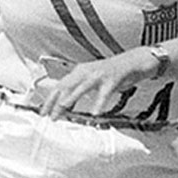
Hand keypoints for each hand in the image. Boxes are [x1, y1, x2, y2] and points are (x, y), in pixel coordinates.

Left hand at [36, 51, 159, 117]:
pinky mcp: (112, 79)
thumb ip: (79, 89)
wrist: (134, 61)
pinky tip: (96, 113)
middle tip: (50, 116)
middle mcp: (86, 71)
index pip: (60, 86)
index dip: (50, 99)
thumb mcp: (93, 80)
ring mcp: (99, 74)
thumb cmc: (114, 74)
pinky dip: (99, 103)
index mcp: (80, 72)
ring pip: (82, 87)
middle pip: (67, 86)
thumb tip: (64, 102)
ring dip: (72, 98)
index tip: (43, 112)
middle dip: (56, 101)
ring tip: (64, 108)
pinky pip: (104, 93)